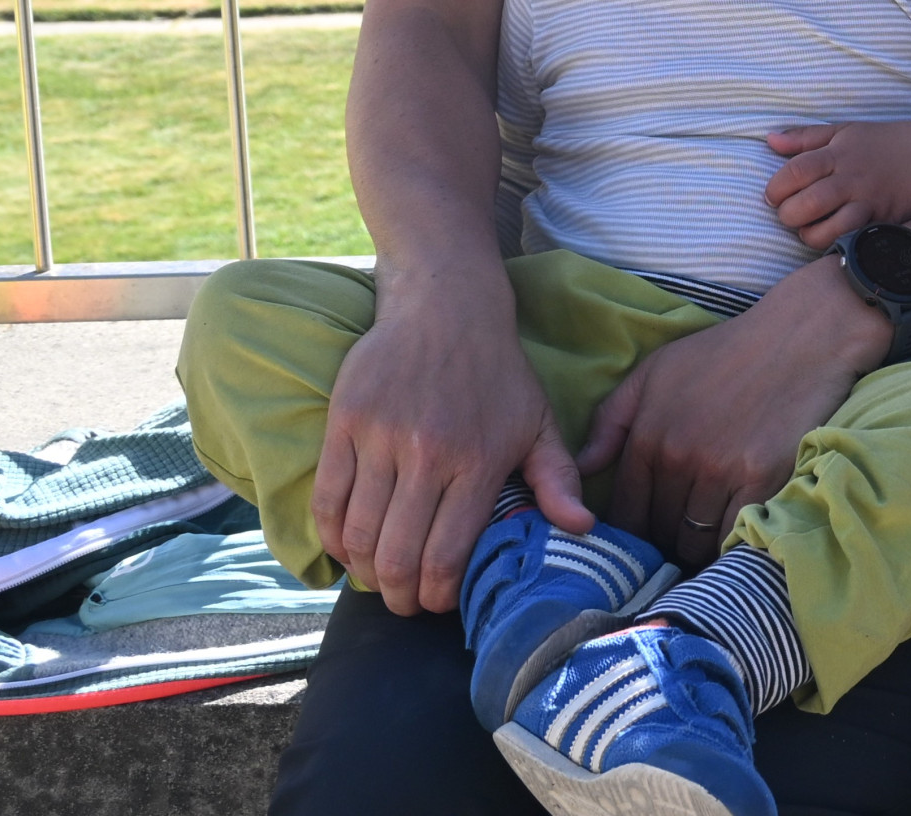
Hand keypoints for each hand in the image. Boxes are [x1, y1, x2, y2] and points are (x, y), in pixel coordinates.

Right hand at [312, 276, 590, 615]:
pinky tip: (344, 547)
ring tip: (375, 576)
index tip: (437, 604)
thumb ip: (557, 479)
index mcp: (478, 462)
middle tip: (403, 602)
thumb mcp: (539, 422)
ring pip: (359, 533)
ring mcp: (382, 438)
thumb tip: (583, 528)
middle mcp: (428, 454)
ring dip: (363, 569)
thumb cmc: (498, 373)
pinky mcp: (345, 421)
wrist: (447, 307)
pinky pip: (328, 498)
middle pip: (398, 555)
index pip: (447, 555)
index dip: (436, 594)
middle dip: (399, 595)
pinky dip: (331, 536)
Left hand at [575, 258, 891, 566]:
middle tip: (677, 544)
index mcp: (648, 434)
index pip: (625, 510)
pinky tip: (733, 541)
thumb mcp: (657, 369)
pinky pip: (733, 535)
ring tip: (704, 546)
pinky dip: (730, 545)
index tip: (647, 538)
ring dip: (697, 548)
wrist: (800, 336)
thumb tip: (583, 466)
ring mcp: (720, 470)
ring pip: (694, 540)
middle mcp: (678, 456)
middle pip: (658, 530)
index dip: (633, 533)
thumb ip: (612, 419)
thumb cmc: (726, 351)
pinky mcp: (761, 479)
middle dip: (665, 542)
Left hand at [765, 121, 910, 246]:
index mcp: (839, 153)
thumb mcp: (845, 131)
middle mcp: (853, 179)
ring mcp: (871, 204)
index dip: (776, 188)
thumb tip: (769, 140)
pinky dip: (838, 245)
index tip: (774, 195)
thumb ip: (805, 137)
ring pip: (827, 232)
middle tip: (791, 214)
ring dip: (810, 236)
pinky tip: (835, 237)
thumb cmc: (885, 142)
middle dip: (788, 215)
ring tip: (811, 229)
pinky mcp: (885, 224)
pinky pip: (853, 242)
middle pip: (806, 205)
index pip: (795, 172)